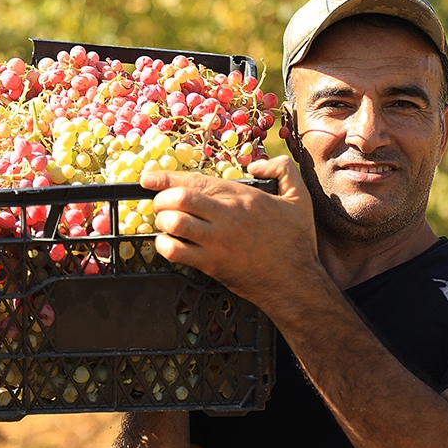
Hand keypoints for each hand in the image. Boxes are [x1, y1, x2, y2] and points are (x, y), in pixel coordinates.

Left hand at [140, 156, 321, 309]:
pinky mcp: (211, 265)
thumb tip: (256, 165)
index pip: (195, 181)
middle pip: (178, 199)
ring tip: (166, 223)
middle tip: (162, 204)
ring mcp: (216, 242)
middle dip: (162, 199)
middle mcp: (226, 216)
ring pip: (174, 223)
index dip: (166, 178)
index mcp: (243, 197)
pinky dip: (165, 245)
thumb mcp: (299, 197)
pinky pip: (176, 251)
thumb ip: (282, 170)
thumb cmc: (297, 242)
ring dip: (163, 221)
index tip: (148, 179)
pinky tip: (168, 243)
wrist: (295, 282)